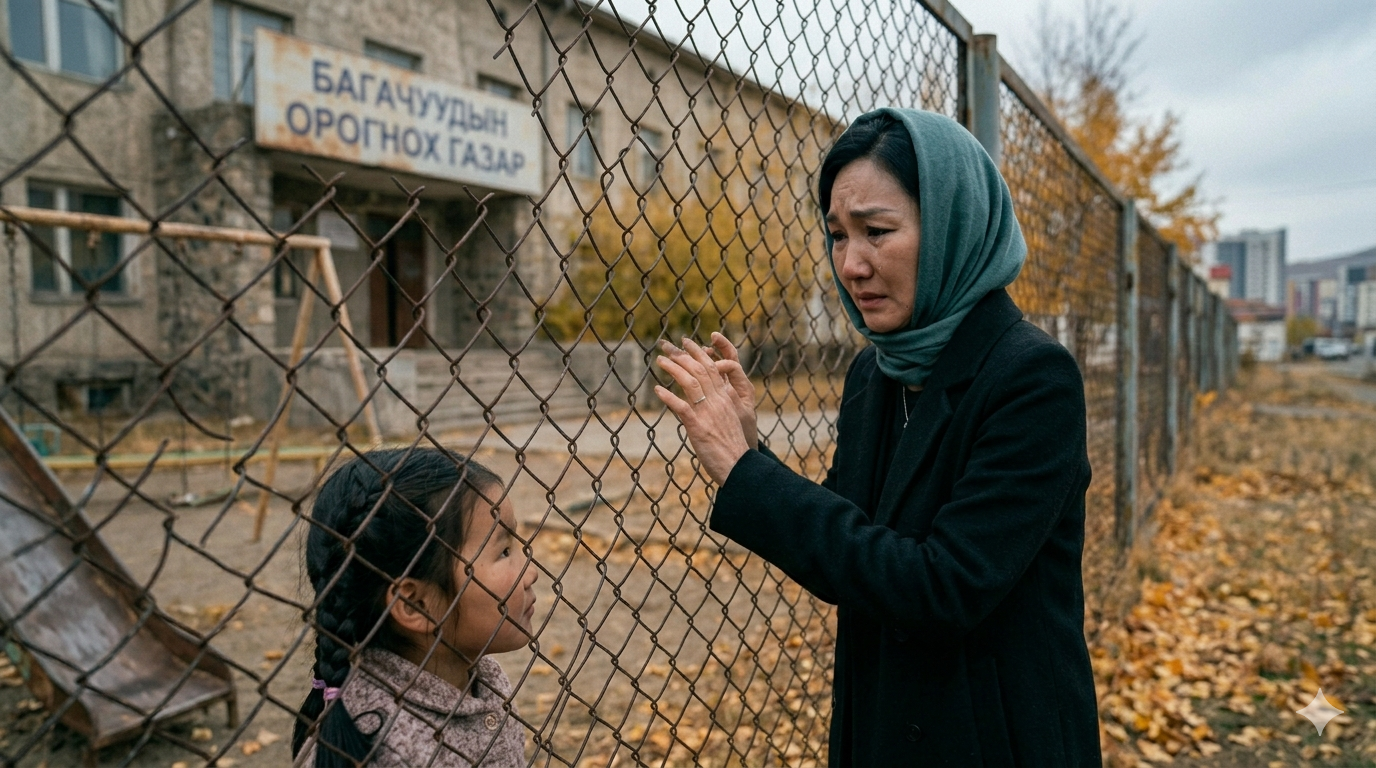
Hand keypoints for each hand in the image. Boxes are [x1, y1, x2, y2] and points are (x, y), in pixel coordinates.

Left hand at [654, 336, 751, 484]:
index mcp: (726, 399)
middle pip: (700, 370)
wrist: (740, 467)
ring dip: (673, 369)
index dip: (699, 353)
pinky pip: (682, 407)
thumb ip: (716, 410)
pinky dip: (668, 397)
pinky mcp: (698, 427)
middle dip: (682, 354)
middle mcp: (718, 402)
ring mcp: (708, 413)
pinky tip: (657, 390)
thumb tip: (702, 404)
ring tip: (660, 360)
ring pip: (691, 383)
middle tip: (667, 344)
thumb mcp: (728, 423)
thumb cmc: (733, 449)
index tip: (687, 343)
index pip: (712, 368)